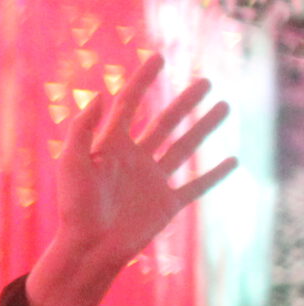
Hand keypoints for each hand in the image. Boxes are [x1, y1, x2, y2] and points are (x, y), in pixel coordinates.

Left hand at [27, 53, 234, 305]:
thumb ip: (83, 128)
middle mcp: (134, 160)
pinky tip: (232, 160)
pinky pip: (195, 186)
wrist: (88, 248)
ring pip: (184, 147)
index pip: (128, 105)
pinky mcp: (167, 204)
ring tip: (223, 106)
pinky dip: (215, 174)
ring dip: (204, 127)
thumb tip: (101, 93)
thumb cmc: (75, 206)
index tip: (158, 57)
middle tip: (206, 81)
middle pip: (163, 123)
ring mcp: (152, 181)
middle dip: (184, 102)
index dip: (142, 80)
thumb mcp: (72, 162)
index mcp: (110, 147)